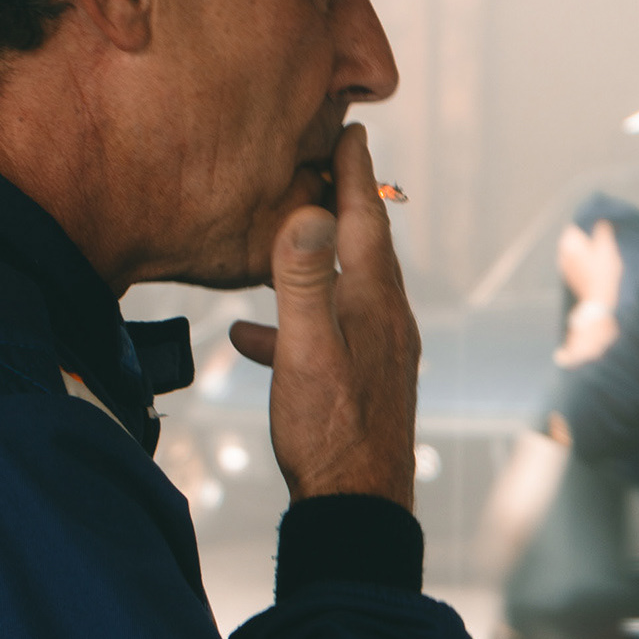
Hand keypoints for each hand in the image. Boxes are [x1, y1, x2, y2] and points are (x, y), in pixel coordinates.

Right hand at [229, 123, 419, 505]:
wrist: (357, 508)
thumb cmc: (330, 430)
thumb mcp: (307, 349)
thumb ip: (303, 280)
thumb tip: (308, 210)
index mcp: (374, 302)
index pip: (366, 219)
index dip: (355, 173)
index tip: (353, 131)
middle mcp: (386, 320)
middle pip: (366, 246)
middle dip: (346, 202)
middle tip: (334, 164)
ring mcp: (378, 353)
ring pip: (348, 287)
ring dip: (320, 257)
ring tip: (292, 237)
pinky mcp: (363, 382)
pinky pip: (327, 335)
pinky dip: (296, 321)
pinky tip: (252, 337)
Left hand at [555, 220, 623, 307]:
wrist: (599, 299)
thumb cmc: (603, 272)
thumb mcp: (607, 247)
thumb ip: (602, 230)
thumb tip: (601, 220)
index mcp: (569, 243)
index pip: (574, 227)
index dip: (587, 227)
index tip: (599, 230)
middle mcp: (562, 254)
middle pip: (573, 240)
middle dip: (585, 240)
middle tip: (601, 243)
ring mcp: (564, 267)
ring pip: (573, 253)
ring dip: (584, 252)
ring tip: (599, 256)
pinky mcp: (569, 278)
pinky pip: (575, 264)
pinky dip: (582, 263)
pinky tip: (594, 268)